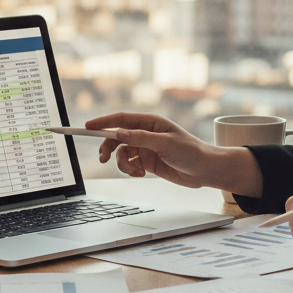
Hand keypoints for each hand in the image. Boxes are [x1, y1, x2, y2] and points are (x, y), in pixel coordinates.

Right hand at [87, 113, 261, 195]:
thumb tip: (119, 133)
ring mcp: (145, 147)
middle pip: (116, 137)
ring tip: (135, 172)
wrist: (204, 171)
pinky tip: (141, 174)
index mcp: (150, 122)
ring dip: (122, 164)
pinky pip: (128, 165)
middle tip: (103, 159)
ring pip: (121, 154)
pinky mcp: (146, 161)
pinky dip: (130, 171)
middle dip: (109, 148)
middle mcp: (145, 133)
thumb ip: (141, 138)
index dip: (103, 122)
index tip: (87, 127)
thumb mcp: (165, 144)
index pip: (121, 119)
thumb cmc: (190, 151)